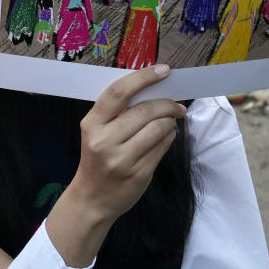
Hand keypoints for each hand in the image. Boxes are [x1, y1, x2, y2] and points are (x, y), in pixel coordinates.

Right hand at [45, 64, 185, 266]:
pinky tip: (166, 136)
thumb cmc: (96, 159)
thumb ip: (117, 114)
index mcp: (91, 124)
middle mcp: (104, 140)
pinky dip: (169, 137)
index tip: (163, 70)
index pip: (118, 93)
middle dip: (166, 104)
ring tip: (171, 122)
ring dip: (170, 122)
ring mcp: (122, 159)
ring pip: (158, 128)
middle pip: (144, 110)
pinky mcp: (139, 173)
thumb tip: (152, 90)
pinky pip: (163, 147)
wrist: (92, 198)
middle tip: (177, 105)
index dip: (143, 78)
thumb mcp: (97, 133)